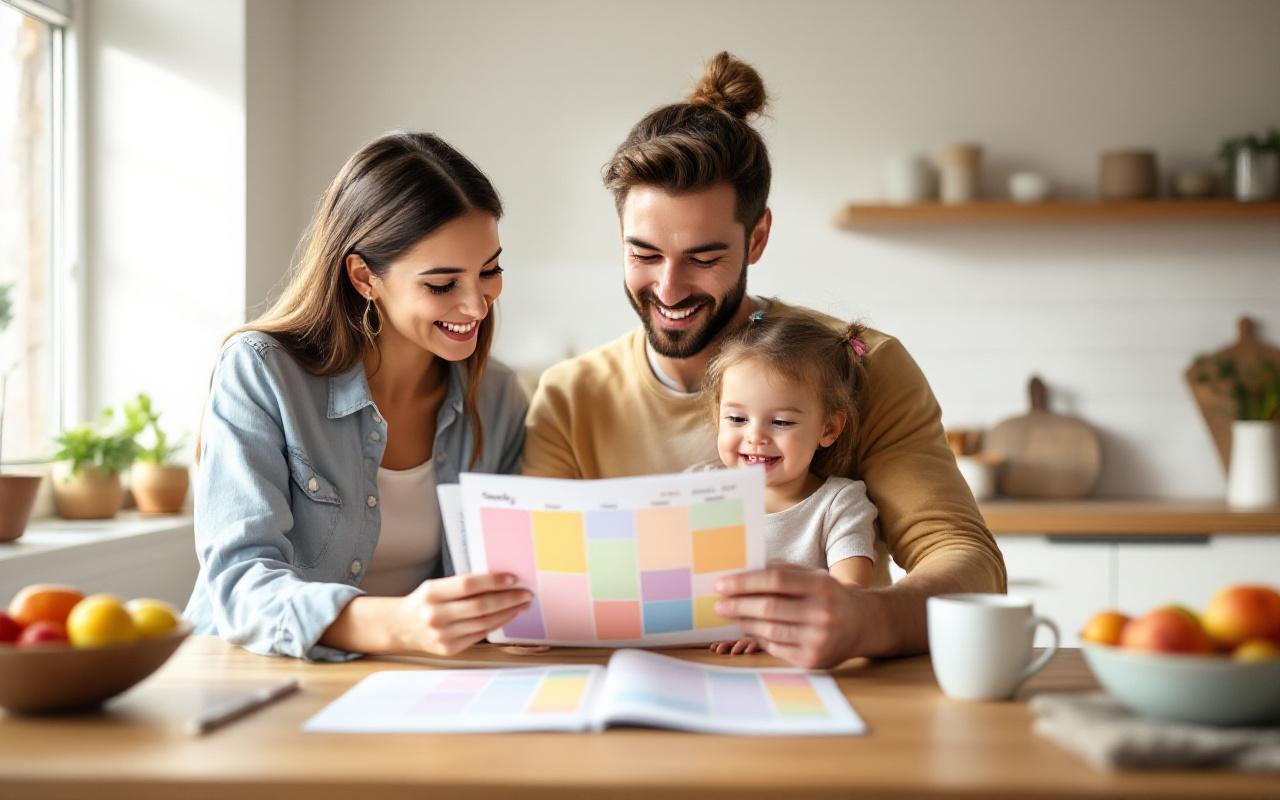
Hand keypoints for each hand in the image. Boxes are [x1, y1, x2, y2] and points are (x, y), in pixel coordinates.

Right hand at [393, 573, 531, 655]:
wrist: (402, 627)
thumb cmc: (426, 602)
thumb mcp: (436, 586)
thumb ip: (462, 585)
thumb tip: (500, 582)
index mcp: (432, 593)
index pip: (468, 585)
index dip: (493, 581)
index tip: (513, 578)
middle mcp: (436, 615)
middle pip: (480, 606)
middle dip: (508, 599)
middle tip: (526, 593)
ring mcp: (443, 635)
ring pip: (484, 622)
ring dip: (507, 613)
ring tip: (522, 604)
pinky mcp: (449, 649)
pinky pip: (479, 634)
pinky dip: (496, 624)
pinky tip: (507, 616)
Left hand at [714, 566, 885, 667]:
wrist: (865, 624)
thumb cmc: (831, 596)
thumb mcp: (815, 577)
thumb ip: (783, 572)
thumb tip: (742, 573)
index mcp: (821, 586)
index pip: (775, 580)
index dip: (744, 582)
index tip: (721, 584)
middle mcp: (822, 613)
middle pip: (769, 607)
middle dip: (737, 605)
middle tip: (718, 603)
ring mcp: (818, 639)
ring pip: (769, 630)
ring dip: (743, 623)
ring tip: (729, 615)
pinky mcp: (813, 660)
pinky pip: (776, 647)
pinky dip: (758, 638)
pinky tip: (748, 629)